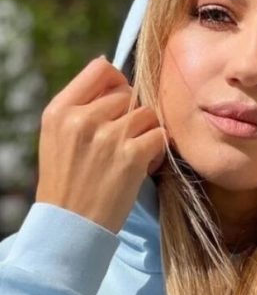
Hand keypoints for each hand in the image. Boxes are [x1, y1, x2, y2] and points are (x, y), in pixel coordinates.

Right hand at [35, 56, 166, 233]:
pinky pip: (160, 135)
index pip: (100, 69)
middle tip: (124, 139)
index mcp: (60, 110)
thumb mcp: (58, 136)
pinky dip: (157, 150)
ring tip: (133, 153)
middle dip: (132, 114)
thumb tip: (114, 74)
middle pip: (128, 93)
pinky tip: (143, 165)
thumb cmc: (67, 179)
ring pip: (148, 113)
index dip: (118, 80)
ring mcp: (108, 137)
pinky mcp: (131, 156)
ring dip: (147, 132)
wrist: (69, 225)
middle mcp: (82, 119)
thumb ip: (82, 105)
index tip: (120, 100)